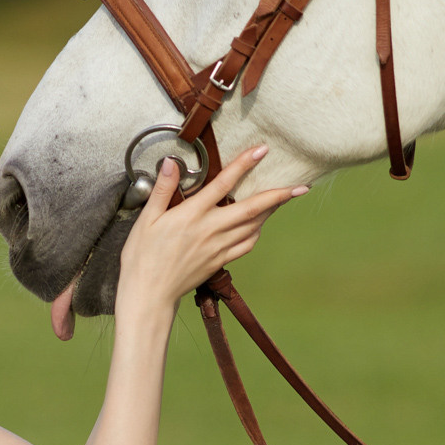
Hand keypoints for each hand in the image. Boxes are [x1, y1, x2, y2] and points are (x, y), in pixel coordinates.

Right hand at [116, 146, 304, 319]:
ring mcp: (218, 247)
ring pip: (253, 226)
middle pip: (251, 209)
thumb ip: (162, 190)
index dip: (243, 165)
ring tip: (283, 200)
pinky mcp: (220, 261)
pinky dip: (257, 233)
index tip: (262, 151)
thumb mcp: (146, 220)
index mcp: (192, 215)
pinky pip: (246, 245)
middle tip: (301, 187)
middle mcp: (210, 229)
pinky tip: (259, 225)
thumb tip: (171, 163)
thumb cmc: (142, 257)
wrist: (149, 294)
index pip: (223, 183)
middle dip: (278, 196)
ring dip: (271, 212)